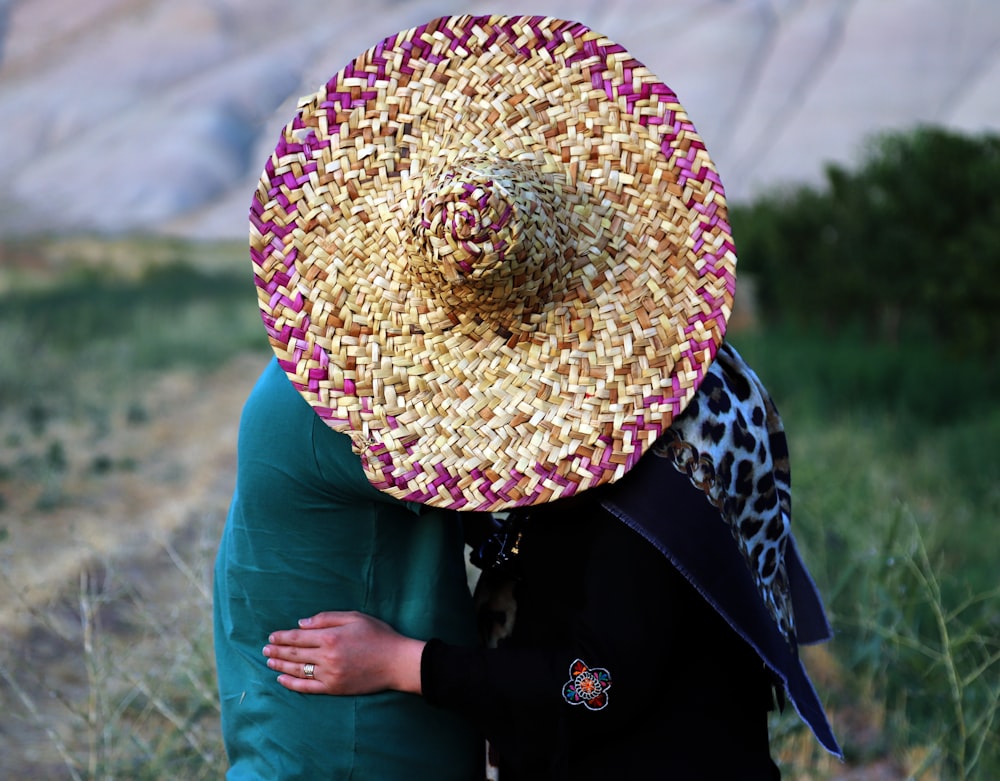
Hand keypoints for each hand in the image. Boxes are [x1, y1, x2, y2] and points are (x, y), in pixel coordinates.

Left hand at [262, 611, 424, 694]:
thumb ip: (327, 618)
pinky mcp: (334, 688)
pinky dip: (292, 683)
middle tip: (264, 649)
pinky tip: (282, 679)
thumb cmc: (379, 636)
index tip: (271, 636)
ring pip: (297, 670)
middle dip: (277, 650)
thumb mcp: (355, 617)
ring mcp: (329, 674)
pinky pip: (307, 687)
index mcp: (330, 636)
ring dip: (280, 665)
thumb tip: (302, 623)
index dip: (282, 636)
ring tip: (269, 661)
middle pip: (295, 653)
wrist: (397, 662)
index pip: (298, 637)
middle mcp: (326, 656)